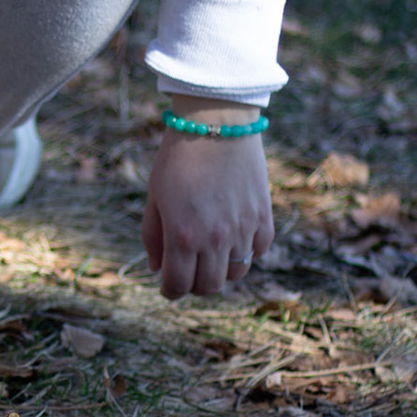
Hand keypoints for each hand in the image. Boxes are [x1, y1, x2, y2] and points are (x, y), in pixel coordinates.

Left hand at [139, 96, 273, 299]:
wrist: (216, 124)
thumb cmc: (177, 159)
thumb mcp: (155, 197)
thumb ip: (153, 237)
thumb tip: (158, 269)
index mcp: (182, 236)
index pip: (179, 285)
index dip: (170, 291)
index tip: (168, 287)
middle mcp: (215, 238)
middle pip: (209, 286)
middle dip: (194, 285)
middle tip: (188, 272)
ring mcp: (243, 228)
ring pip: (236, 273)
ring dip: (221, 271)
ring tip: (210, 256)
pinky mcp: (263, 216)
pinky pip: (259, 250)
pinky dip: (247, 252)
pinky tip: (233, 238)